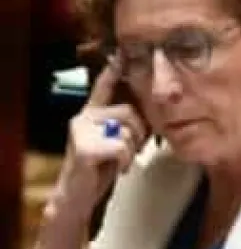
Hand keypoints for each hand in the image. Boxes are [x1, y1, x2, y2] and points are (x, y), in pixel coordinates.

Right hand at [50, 66, 148, 221]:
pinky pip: (121, 148)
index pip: (103, 85)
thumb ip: (128, 125)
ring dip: (132, 150)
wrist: (78, 196)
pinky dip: (125, 161)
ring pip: (128, 131)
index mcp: (93, 113)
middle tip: (131, 150)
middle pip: (130, 112)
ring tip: (121, 160)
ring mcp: (81, 131)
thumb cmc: (102, 167)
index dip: (112, 70)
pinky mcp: (84, 148)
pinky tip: (117, 168)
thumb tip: (153, 114)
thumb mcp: (118, 141)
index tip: (120, 52)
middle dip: (140, 133)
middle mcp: (84, 117)